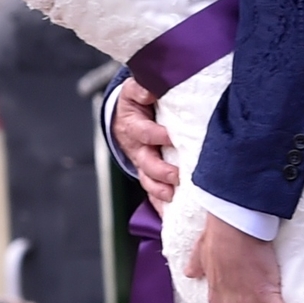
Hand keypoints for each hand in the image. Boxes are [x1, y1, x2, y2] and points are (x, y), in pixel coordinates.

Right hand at [114, 78, 179, 207]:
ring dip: (160, 191)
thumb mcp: (135, 89)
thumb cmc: (137, 101)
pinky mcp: (150, 174)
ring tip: (173, 196)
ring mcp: (143, 163)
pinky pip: (154, 192)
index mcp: (134, 126)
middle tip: (176, 175)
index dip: (157, 136)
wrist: (127, 114)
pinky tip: (170, 214)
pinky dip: (161, 205)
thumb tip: (150, 90)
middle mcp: (137, 148)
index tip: (171, 137)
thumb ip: (142, 88)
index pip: (144, 132)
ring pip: (148, 181)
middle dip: (160, 171)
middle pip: (146, 163)